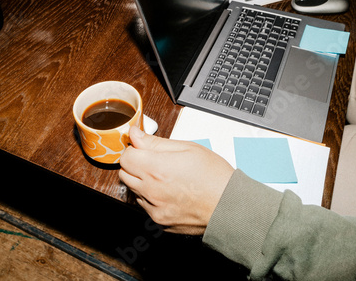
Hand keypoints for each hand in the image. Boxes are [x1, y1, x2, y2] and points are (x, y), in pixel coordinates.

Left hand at [119, 126, 233, 235]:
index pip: (125, 156)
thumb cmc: (214, 177)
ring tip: (166, 178)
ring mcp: (153, 208)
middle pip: (124, 173)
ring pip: (133, 190)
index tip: (144, 149)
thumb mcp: (187, 148)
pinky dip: (151, 198)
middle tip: (155, 162)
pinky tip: (170, 192)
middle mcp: (151, 190)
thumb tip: (135, 134)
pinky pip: (145, 206)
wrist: (231, 208)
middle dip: (135, 165)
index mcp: (156, 168)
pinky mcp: (159, 221)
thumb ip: (155, 142)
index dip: (135, 149)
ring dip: (142, 182)